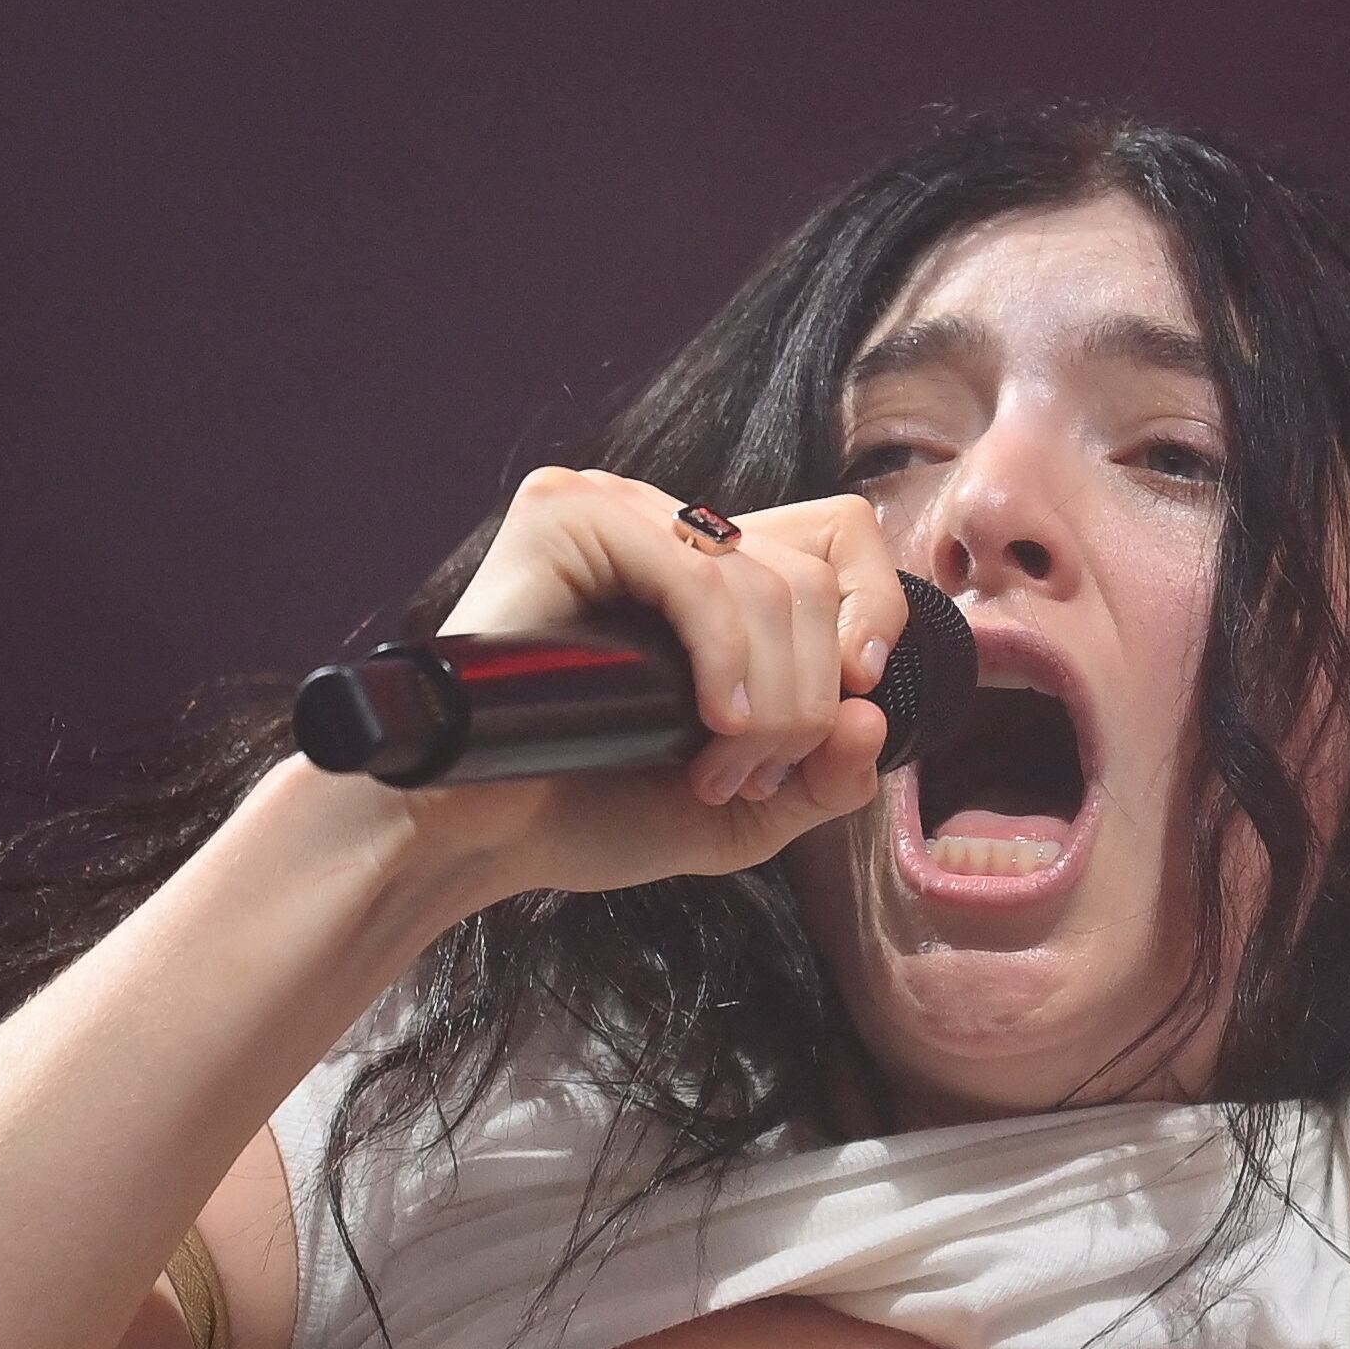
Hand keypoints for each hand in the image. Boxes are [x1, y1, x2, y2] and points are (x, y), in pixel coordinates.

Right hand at [376, 468, 914, 900]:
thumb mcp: (742, 813)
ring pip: (770, 579)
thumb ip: (823, 778)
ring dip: (772, 700)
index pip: (839, 539)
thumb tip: (873, 719)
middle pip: (816, 572)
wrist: (475, 838)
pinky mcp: (567, 516)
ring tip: (711, 771)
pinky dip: (729, 660)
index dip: (872, 621)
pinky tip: (710, 722)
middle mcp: (666, 526)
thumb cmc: (586, 812)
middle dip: (809, 699)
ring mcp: (615, 510)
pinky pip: (700, 572)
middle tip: (745, 774)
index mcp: (709, 572)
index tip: (844, 714)